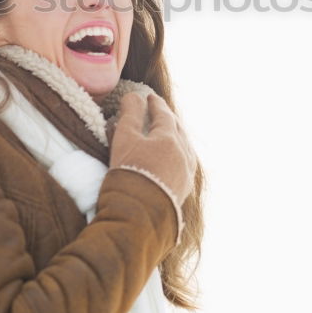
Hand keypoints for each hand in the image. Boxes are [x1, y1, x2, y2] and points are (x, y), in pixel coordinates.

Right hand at [108, 92, 196, 206]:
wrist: (137, 216)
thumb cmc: (128, 174)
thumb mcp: (124, 140)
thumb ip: (130, 115)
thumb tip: (134, 96)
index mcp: (170, 140)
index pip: (164, 115)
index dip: (155, 104)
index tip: (150, 97)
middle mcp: (183, 155)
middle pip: (178, 130)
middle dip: (168, 118)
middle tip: (160, 111)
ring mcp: (186, 174)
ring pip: (184, 148)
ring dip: (176, 136)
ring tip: (168, 132)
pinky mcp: (183, 190)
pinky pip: (185, 164)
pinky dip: (178, 154)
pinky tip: (174, 158)